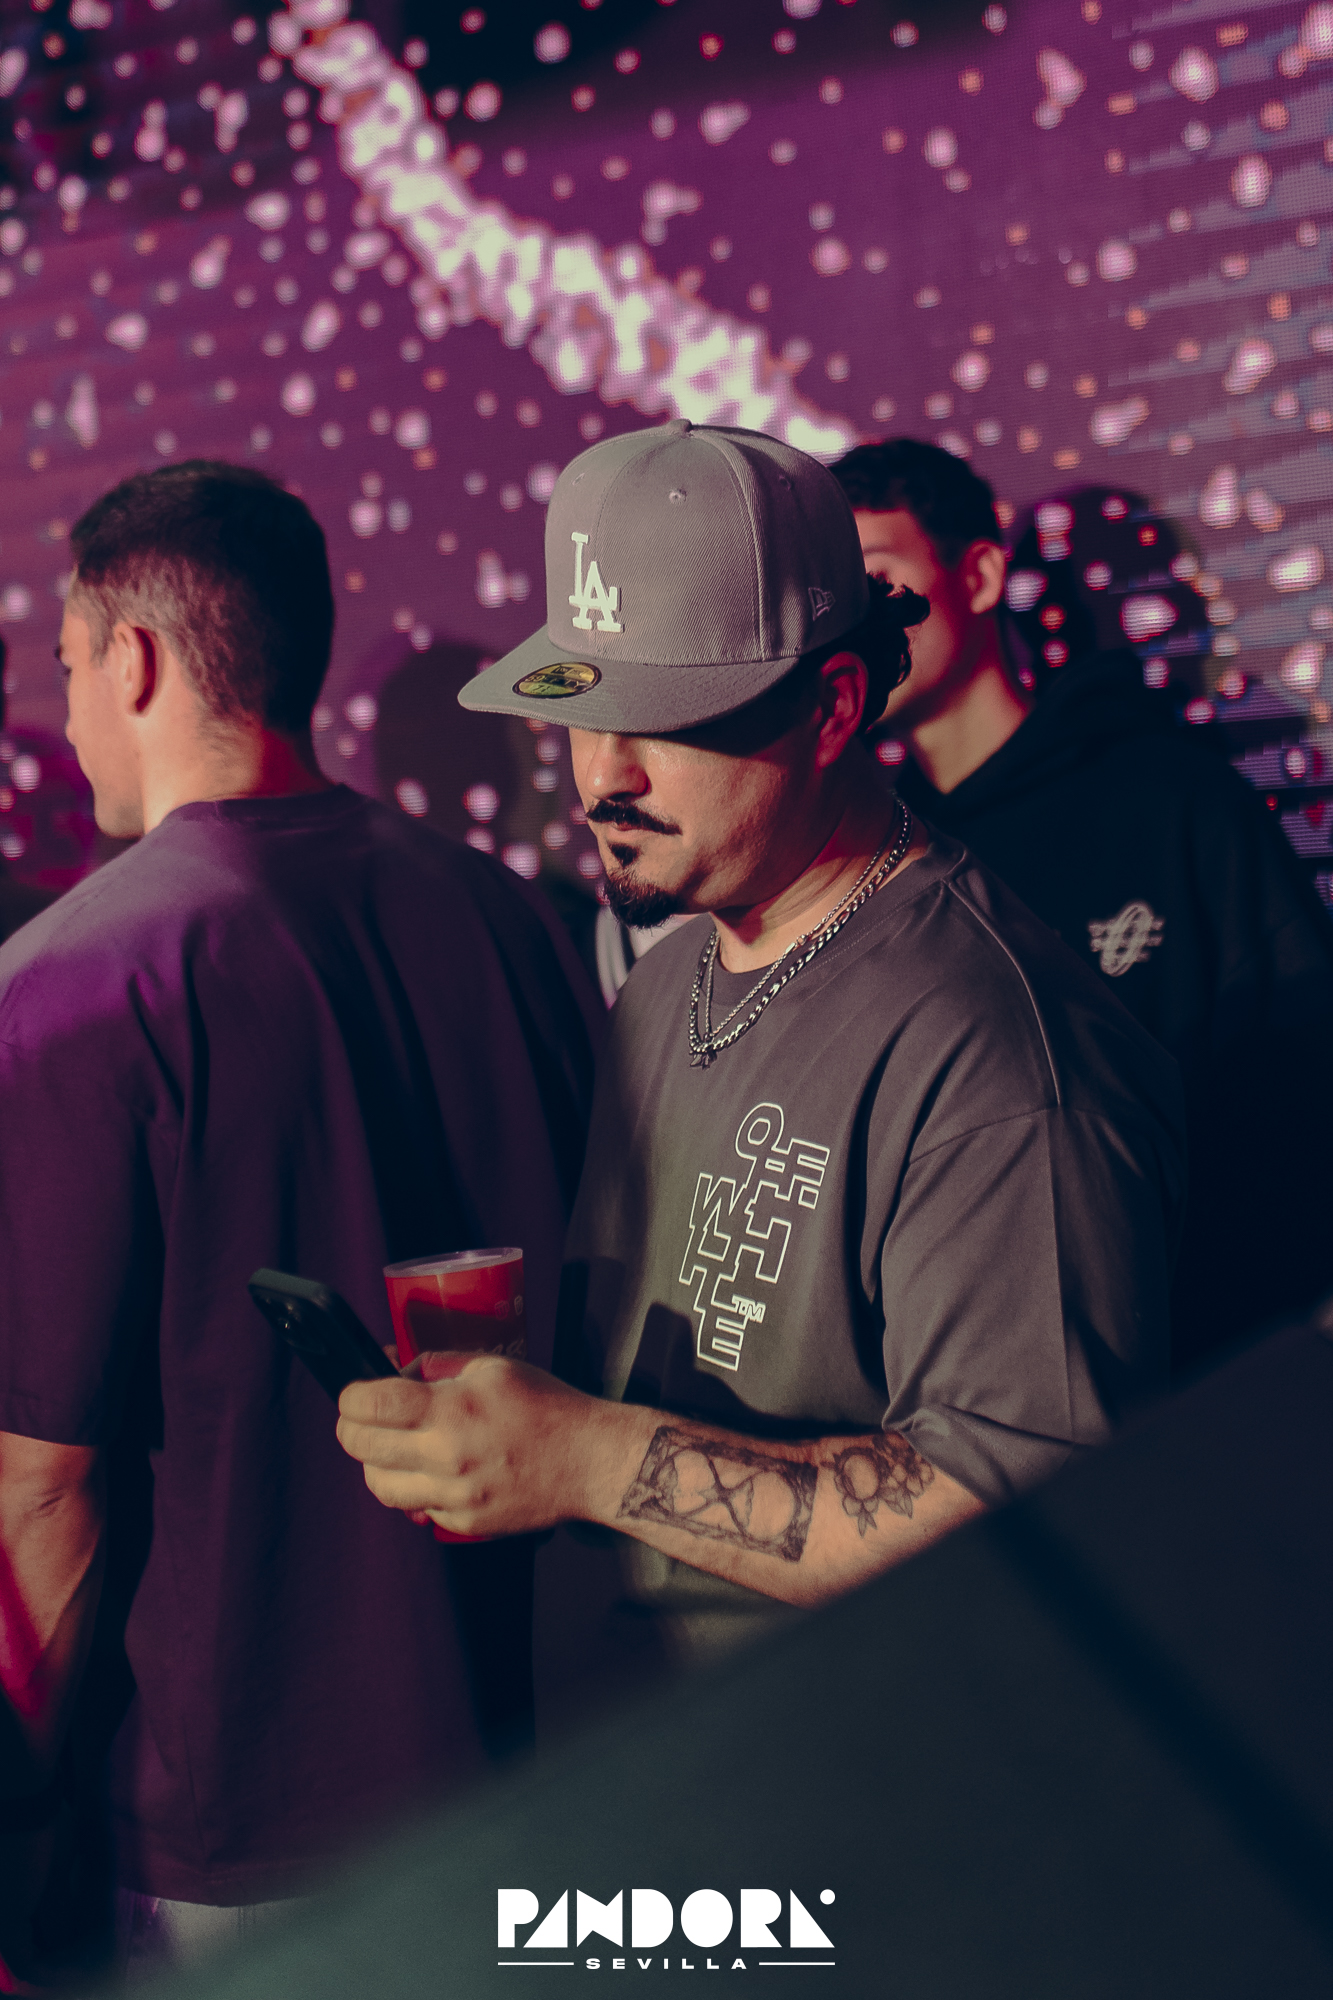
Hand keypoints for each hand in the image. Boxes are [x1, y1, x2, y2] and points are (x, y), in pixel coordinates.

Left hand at [336, 1356, 602, 1537]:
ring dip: (376, 1463)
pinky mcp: (463, 1524)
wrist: (589, 1461)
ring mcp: (454, 1498)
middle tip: (360, 1419)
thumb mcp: (491, 1367)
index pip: (371, 1405)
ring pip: (380, 1486)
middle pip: (362, 1448)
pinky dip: (415, 1488)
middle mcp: (447, 1458)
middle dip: (352, 1429)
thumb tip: (393, 1369)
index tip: (354, 1394)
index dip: (351, 1397)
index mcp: (452, 1410)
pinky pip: (416, 1507)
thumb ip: (436, 1366)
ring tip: (393, 1448)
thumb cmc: (546, 1407)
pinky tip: (434, 1471)